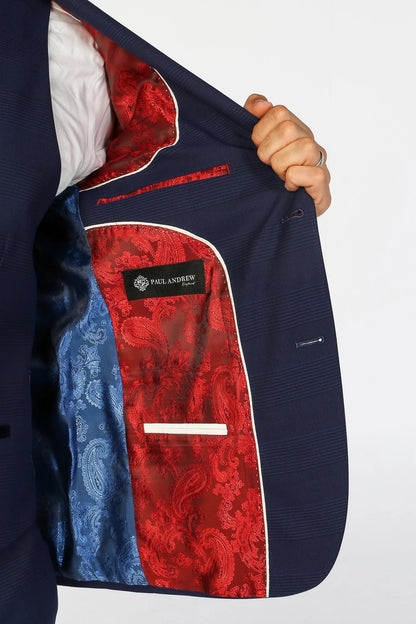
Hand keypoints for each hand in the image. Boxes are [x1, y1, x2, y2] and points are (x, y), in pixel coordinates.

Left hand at [243, 94, 330, 216]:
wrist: (274, 214)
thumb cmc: (265, 179)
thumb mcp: (254, 145)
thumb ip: (254, 116)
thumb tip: (260, 104)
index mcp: (294, 130)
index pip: (279, 112)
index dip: (261, 132)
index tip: (258, 149)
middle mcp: (310, 143)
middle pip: (289, 129)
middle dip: (269, 152)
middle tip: (268, 166)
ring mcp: (319, 163)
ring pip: (303, 147)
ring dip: (282, 166)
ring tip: (280, 177)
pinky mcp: (323, 185)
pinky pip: (312, 173)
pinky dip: (295, 179)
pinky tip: (290, 187)